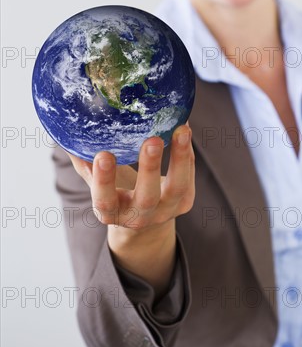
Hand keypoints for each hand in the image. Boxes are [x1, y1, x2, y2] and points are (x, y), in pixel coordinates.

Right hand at [66, 123, 194, 231]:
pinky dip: (187, 152)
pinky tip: (184, 128)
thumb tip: (67, 131)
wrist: (145, 219)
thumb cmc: (116, 193)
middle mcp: (140, 216)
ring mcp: (166, 211)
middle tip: (152, 140)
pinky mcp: (185, 202)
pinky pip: (189, 176)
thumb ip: (85, 163)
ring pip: (176, 188)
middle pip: (147, 197)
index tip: (102, 155)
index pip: (105, 201)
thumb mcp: (98, 184)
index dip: (103, 181)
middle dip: (150, 168)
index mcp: (112, 213)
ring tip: (182, 130)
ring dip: (180, 158)